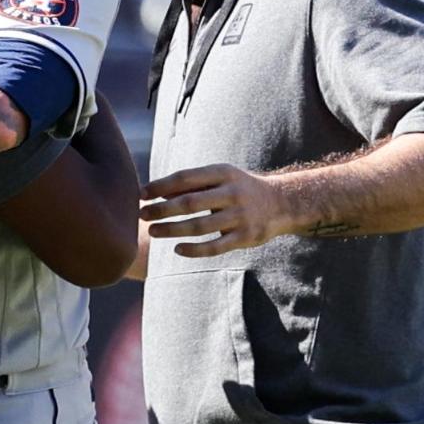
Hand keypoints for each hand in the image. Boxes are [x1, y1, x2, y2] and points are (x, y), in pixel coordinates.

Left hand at [140, 163, 300, 257]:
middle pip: (190, 202)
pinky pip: (215, 246)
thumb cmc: (239, 188)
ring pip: (199, 226)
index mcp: (222, 173)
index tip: (141, 195)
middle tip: (142, 215)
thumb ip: (191, 184)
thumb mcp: (220, 177)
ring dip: (172, 229)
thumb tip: (156, 192)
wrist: (281, 202)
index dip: (160, 186)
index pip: (185, 178)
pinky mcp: (245, 237)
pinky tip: (177, 249)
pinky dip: (194, 250)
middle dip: (162, 209)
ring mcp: (239, 216)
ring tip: (153, 231)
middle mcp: (231, 192)